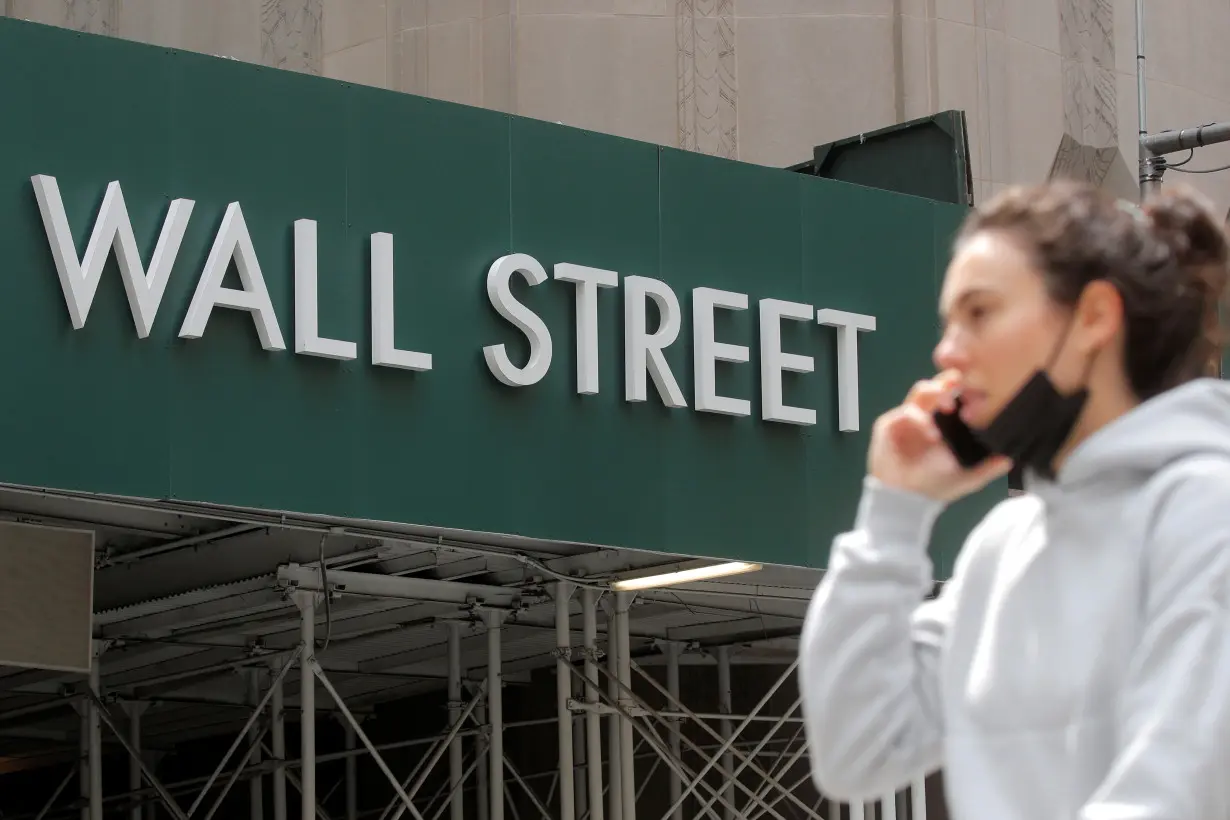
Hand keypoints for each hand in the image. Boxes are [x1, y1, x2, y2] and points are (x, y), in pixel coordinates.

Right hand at [868, 372, 1011, 502]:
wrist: (906, 500)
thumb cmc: (935, 485)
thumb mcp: (967, 478)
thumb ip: (987, 468)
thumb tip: (1011, 459)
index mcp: (944, 421)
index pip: (955, 394)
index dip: (966, 387)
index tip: (980, 389)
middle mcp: (926, 414)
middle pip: (938, 385)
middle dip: (949, 381)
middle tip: (961, 386)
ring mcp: (906, 417)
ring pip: (920, 391)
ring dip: (935, 394)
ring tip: (948, 407)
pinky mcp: (889, 425)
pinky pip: (903, 413)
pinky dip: (918, 419)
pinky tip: (931, 434)